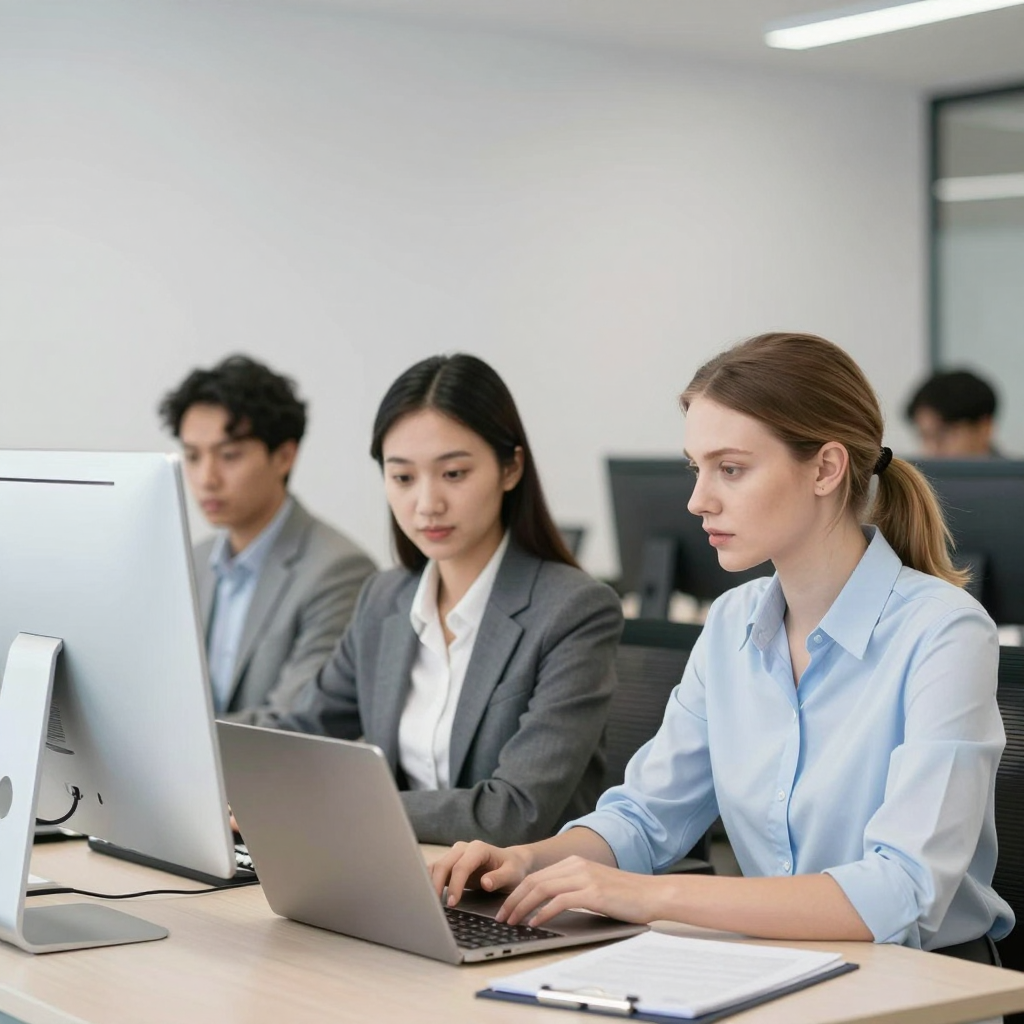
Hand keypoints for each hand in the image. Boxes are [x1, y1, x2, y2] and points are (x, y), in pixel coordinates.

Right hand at [429, 840, 533, 905]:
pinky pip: (435, 870)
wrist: (511, 862)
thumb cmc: (512, 868)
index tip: (452, 902)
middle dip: (437, 885)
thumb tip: (485, 883)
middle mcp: (463, 848)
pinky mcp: (450, 863)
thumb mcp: (512, 874)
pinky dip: (428, 882)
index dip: (455, 885)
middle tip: (436, 907)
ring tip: (429, 903)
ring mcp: (455, 854)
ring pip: (436, 866)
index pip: (461, 866)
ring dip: (430, 884)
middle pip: (444, 865)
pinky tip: (428, 896)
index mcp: (478, 849)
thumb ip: (499, 878)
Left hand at [498, 856, 663, 928]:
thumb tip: (547, 906)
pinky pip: (559, 901)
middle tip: (501, 917)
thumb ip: (573, 889)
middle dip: (513, 900)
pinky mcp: (593, 892)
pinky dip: (543, 912)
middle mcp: (577, 866)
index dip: (517, 892)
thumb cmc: (625, 896)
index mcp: (575, 863)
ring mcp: (584, 877)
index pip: (536, 876)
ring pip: (542, 889)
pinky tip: (535, 922)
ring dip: (522, 906)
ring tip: (512, 921)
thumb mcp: (594, 886)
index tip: (506, 908)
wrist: (653, 894)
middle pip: (534, 880)